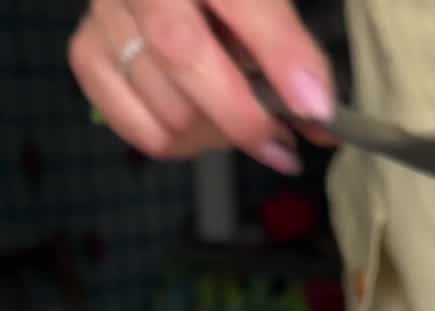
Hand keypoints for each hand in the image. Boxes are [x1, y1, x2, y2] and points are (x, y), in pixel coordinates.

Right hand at [69, 0, 333, 169]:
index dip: (281, 56)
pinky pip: (140, 130)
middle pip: (183, 57)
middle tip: (281, 145)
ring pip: (165, 106)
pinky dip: (180, 143)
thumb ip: (291, 47)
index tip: (316, 107)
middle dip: (243, 117)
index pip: (241, 1)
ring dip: (215, 135)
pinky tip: (200, 128)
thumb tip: (321, 119)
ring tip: (238, 123)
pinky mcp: (87, 53)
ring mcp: (105, 15)